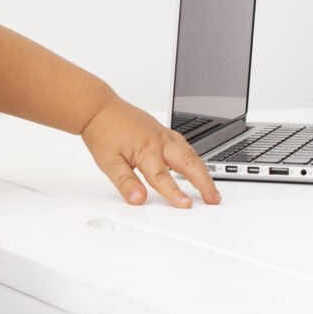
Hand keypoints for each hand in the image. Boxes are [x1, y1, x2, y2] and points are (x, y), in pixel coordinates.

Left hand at [81, 98, 219, 206]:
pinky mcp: (162, 130)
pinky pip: (184, 144)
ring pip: (190, 152)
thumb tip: (138, 199)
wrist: (99, 108)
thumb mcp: (109, 163)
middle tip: (213, 199)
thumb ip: (126, 183)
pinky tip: (196, 165)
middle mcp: (159, 140)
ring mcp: (163, 134)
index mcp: (146, 149)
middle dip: (204, 182)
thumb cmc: (103, 132)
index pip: (163, 177)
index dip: (175, 193)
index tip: (186, 205)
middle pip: (188, 162)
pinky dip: (194, 157)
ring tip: (210, 187)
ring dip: (203, 170)